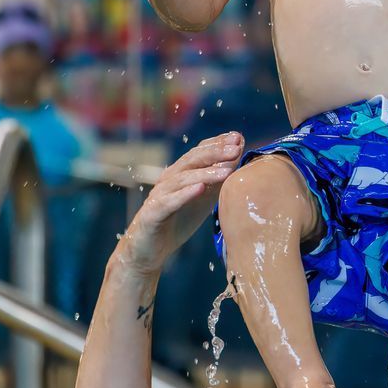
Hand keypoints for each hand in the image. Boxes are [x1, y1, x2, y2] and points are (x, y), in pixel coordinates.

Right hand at [116, 132, 243, 278]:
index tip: (239, 137)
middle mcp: (169, 179)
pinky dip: (185, 194)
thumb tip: (239, 161)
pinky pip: (169, 202)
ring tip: (226, 171)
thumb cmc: (178, 221)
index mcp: (181, 173)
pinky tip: (200, 189)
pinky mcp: (153, 213)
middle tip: (235, 148)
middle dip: (215, 152)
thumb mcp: (203, 199)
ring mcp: (160, 194)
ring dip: (205, 173)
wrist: (148, 250)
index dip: (217, 143)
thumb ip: (218, 182)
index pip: (199, 151)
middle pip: (192, 160)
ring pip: (183, 179)